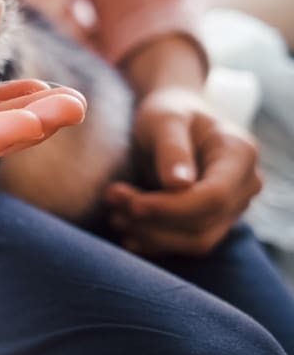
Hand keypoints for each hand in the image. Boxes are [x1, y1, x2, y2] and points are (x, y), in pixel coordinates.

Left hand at [105, 87, 261, 255]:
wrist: (174, 117)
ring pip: (195, 241)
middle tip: (111, 199)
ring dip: (151, 235)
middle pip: (204, 223)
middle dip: (154, 220)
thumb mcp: (165, 119)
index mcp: (240, 154)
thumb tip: (179, 184)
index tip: (133, 204)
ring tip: (114, 215)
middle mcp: (244, 185)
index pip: (214, 197)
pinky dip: (154, 242)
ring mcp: (232, 207)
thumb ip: (172, 149)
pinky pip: (186, 243)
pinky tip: (127, 232)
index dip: (172, 208)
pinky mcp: (212, 221)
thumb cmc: (168, 110)